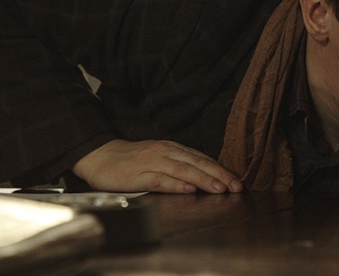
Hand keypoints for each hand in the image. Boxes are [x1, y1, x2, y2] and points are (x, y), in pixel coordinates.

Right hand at [72, 139, 242, 193]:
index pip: (202, 158)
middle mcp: (166, 152)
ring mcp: (153, 162)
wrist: (101, 156)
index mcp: (172, 148)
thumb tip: (205, 175)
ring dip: (203, 179)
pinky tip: (189, 189)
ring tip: (220, 188)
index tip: (236, 180)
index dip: (221, 169)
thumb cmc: (132, 160)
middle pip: (198, 163)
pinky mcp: (139, 174)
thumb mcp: (160, 157)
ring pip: (183, 170)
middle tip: (236, 186)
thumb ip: (180, 164)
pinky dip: (176, 184)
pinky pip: (161, 179)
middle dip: (219, 175)